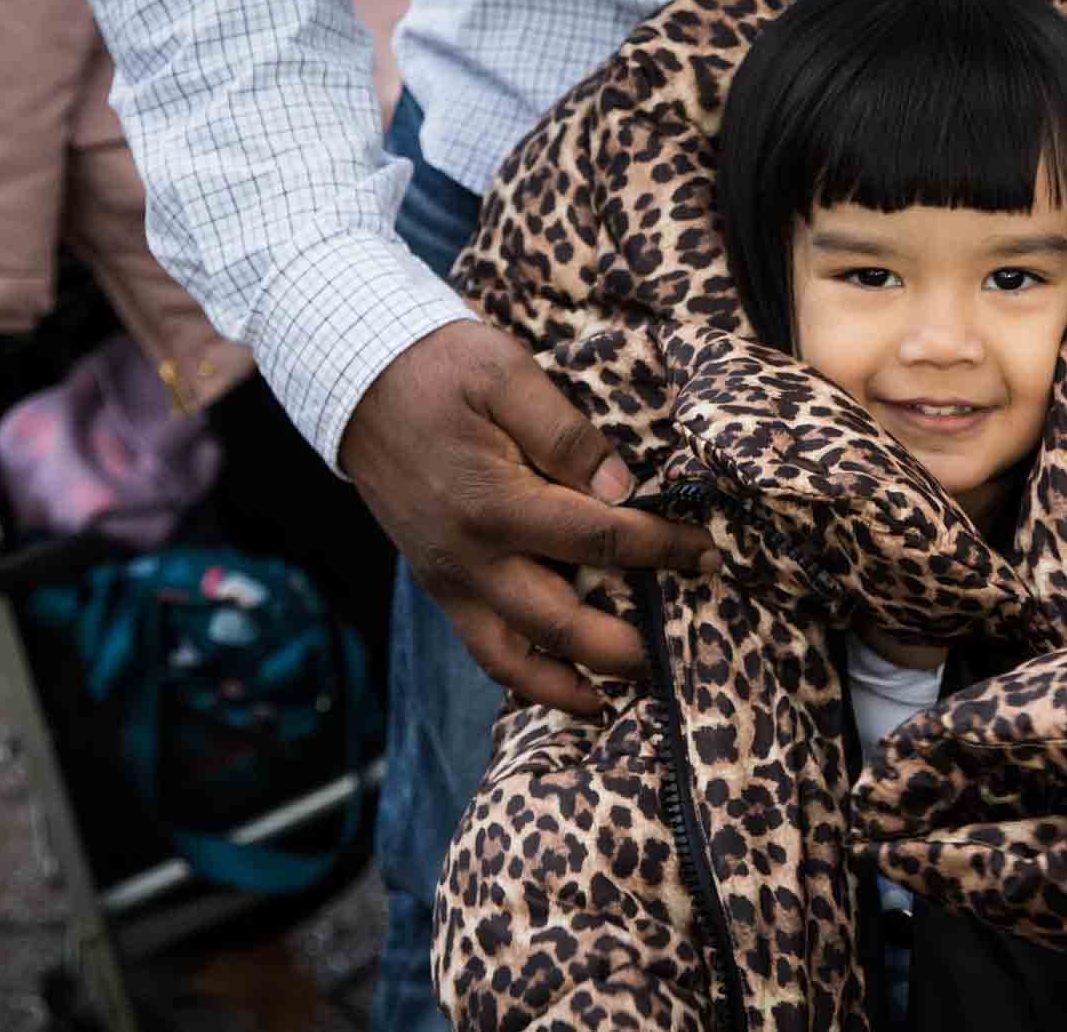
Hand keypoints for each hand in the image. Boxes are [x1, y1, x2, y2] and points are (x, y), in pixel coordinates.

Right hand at [340, 321, 717, 712]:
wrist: (360, 380)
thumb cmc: (441, 369)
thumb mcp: (505, 374)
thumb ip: (565, 432)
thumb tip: (623, 487)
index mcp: (495, 504)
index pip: (599, 541)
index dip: (661, 550)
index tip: (706, 554)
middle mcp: (471, 557)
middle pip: (561, 623)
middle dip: (627, 642)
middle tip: (681, 645)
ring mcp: (451, 580)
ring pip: (513, 660)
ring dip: (569, 686)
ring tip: (622, 696)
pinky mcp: (441, 585)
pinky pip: (484, 649)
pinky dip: (527, 676)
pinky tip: (568, 686)